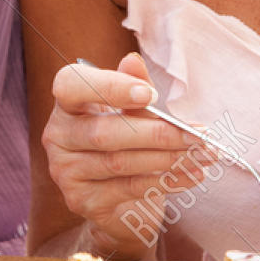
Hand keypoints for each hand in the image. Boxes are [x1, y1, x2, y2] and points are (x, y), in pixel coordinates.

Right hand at [41, 53, 203, 254]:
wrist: (118, 198)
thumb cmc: (126, 140)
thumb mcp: (131, 109)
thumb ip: (133, 85)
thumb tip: (132, 61)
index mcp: (67, 103)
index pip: (71, 85)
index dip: (109, 87)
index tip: (151, 94)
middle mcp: (58, 136)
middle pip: (104, 133)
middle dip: (157, 134)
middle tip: (197, 134)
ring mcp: (65, 171)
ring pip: (120, 163)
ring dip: (168, 158)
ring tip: (202, 154)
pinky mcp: (81, 200)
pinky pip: (129, 189)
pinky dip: (166, 181)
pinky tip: (192, 174)